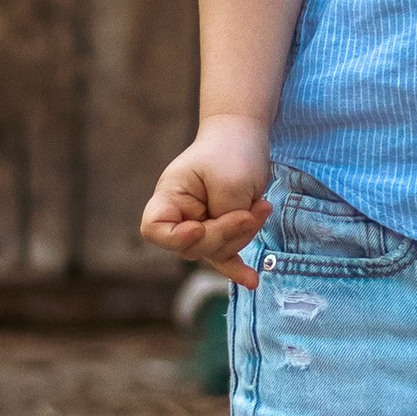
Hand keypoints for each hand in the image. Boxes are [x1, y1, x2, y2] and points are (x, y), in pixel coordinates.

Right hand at [141, 117, 272, 290]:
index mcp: (169, 197)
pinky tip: (252, 281)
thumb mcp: (229, 183)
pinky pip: (225, 256)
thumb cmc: (231, 152)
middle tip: (249, 211)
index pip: (154, 229)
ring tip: (262, 207)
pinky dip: (238, 267)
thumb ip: (225, 218)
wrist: (244, 134)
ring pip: (215, 251)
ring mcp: (199, 224)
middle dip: (224, 234)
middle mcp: (180, 215)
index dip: (174, 237)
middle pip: (192, 247)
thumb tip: (229, 244)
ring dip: (243, 235)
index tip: (198, 228)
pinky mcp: (221, 230)